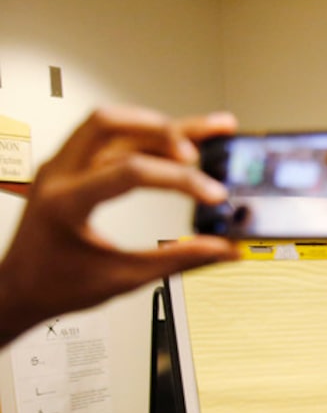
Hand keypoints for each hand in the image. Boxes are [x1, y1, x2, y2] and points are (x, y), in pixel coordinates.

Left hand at [0, 107, 239, 342]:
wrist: (18, 290)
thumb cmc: (56, 286)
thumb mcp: (124, 277)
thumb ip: (179, 260)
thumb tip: (221, 248)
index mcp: (66, 203)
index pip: (130, 172)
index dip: (179, 180)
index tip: (212, 194)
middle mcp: (57, 175)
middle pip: (112, 125)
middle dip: (165, 130)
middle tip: (206, 141)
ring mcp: (59, 166)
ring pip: (108, 123)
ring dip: (155, 125)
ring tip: (200, 131)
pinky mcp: (67, 167)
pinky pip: (104, 137)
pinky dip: (140, 136)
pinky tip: (170, 146)